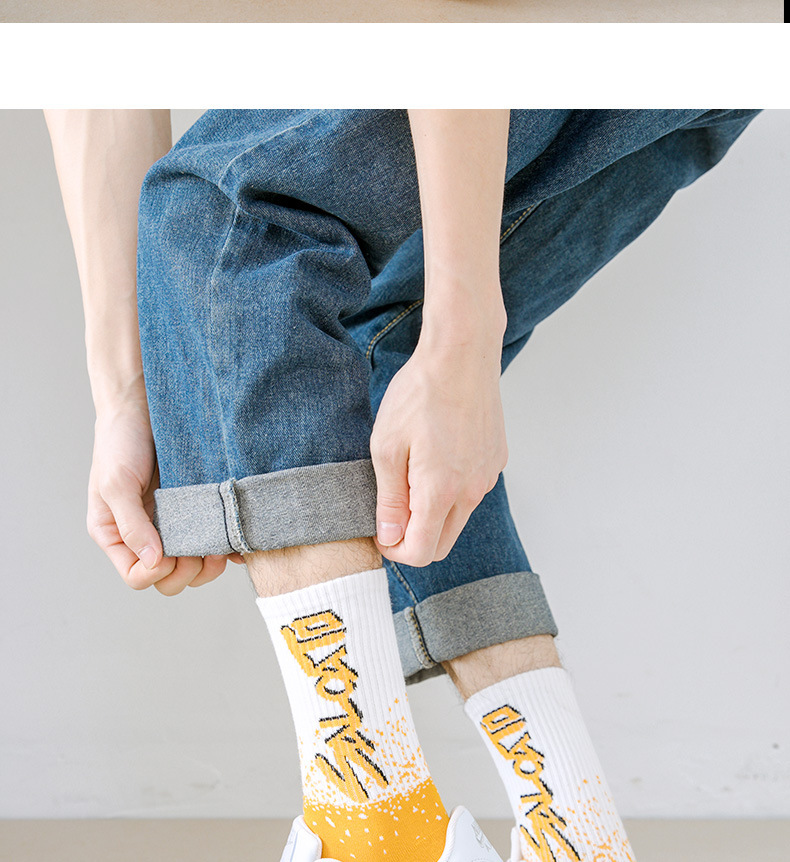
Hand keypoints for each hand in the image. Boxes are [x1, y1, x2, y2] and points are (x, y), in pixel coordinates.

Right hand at [87, 398, 242, 593]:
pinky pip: (214, 540)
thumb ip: (131, 524)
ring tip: (220, 544)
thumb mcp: (116, 483)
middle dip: (187, 571)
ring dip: (209, 562)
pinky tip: (236, 538)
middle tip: (202, 551)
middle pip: (169, 579)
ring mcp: (174, 524)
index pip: (137, 576)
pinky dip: (227, 545)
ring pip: (195, 565)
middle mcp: (146, 536)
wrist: (143, 406)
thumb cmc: (120, 443)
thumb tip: (153, 560)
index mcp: (116, 536)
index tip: (170, 552)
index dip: (156, 572)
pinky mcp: (198, 510)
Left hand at [370, 335, 507, 566]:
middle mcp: (472, 491)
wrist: (462, 354)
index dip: (395, 551)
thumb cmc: (419, 395)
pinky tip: (436, 456)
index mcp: (441, 491)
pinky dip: (452, 490)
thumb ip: (390, 500)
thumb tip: (390, 539)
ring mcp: (488, 476)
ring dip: (433, 514)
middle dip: (414, 540)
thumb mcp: (387, 447)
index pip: (422, 552)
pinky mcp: (496, 460)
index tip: (380, 532)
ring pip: (458, 517)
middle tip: (391, 512)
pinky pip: (472, 491)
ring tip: (411, 475)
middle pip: (442, 543)